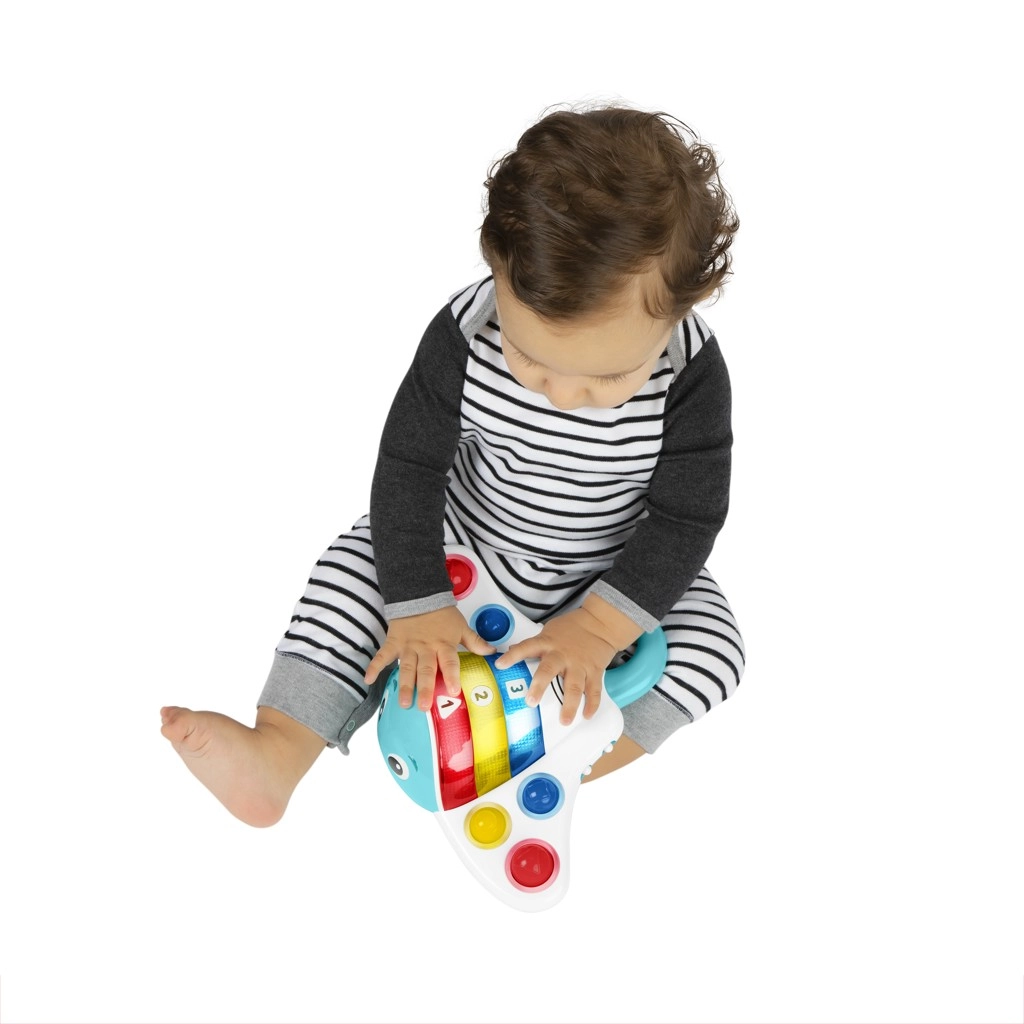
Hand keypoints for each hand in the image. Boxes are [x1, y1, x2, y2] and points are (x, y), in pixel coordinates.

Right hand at [365, 606, 494, 710]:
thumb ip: (475, 642)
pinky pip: (383, 655)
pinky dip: (374, 666)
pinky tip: (368, 680)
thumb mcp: (461, 626)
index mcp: (443, 644)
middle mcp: (425, 648)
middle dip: (424, 688)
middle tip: (423, 706)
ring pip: (406, 668)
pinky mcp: (394, 642)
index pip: (449, 662)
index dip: (451, 675)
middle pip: (425, 670)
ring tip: (404, 703)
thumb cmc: (441, 614)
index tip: (452, 690)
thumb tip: (493, 652)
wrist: (419, 595)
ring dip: (404, 685)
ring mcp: (408, 646)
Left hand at [494, 605, 620, 724]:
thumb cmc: (572, 628)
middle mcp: (562, 655)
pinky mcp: (595, 671)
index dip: (513, 656)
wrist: (600, 623)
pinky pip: (594, 690)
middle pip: (549, 670)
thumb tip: (512, 652)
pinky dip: (592, 704)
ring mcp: (579, 665)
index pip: (526, 648)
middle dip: (540, 686)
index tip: (500, 665)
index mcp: (547, 643)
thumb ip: (534, 644)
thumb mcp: (549, 631)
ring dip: (569, 705)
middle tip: (531, 702)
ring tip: (564, 720)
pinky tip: (587, 715)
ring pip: (574, 686)